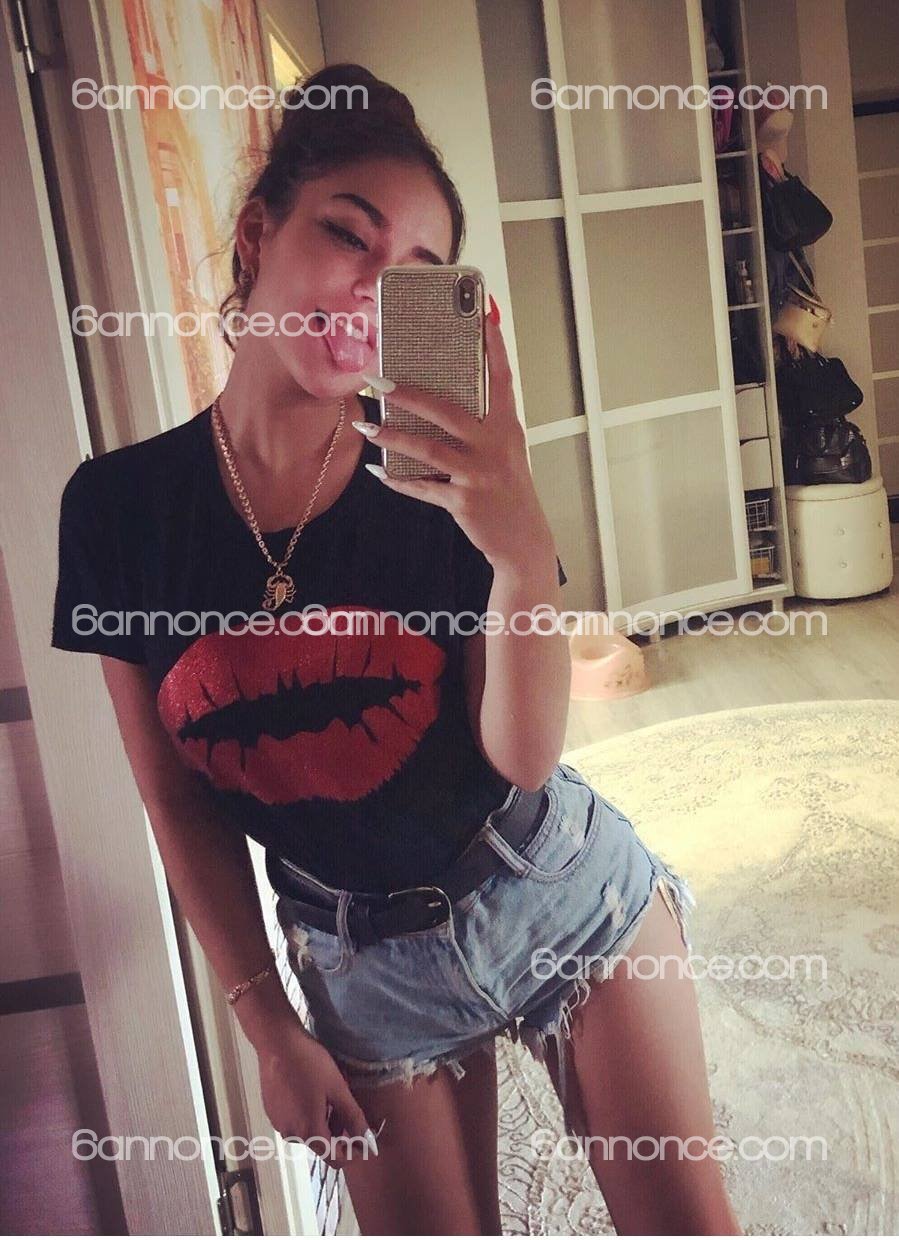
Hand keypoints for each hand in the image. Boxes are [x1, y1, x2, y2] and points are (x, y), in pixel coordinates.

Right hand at [257, 1023, 377, 1167]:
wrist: (277, 1043)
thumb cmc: (310, 1063)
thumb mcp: (338, 1089)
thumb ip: (354, 1118)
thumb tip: (368, 1142)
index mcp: (309, 1132)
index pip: (334, 1158)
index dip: (351, 1152)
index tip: (362, 1139)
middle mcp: (291, 1134)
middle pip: (321, 1143)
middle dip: (336, 1129)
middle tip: (342, 1101)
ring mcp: (278, 1123)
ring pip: (307, 1130)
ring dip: (320, 1119)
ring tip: (326, 1092)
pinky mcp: (271, 1111)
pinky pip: (294, 1120)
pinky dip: (305, 1112)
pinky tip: (309, 1089)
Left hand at [359, 306, 552, 569]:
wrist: (522, 540)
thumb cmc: (508, 488)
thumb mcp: (504, 450)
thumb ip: (482, 424)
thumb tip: (440, 399)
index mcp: (506, 426)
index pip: (500, 377)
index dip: (492, 345)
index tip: (481, 313)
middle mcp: (495, 444)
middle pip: (447, 410)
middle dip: (409, 394)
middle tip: (377, 379)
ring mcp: (480, 473)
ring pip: (429, 448)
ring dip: (392, 437)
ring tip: (364, 427)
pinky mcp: (465, 500)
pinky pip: (424, 487)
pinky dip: (399, 481)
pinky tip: (379, 473)